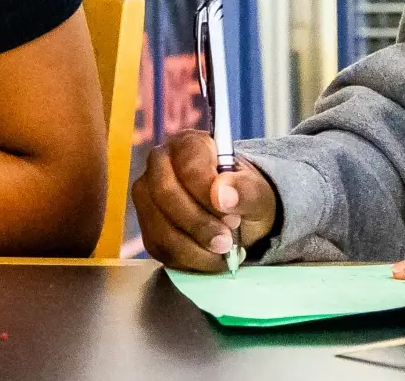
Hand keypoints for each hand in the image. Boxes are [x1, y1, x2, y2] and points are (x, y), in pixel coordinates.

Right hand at [133, 131, 276, 271]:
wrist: (235, 215)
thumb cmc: (243, 194)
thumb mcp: (257, 192)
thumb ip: (245, 189)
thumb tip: (222, 195)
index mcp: (188, 144)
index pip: (189, 166)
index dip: (207, 193)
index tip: (231, 216)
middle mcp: (160, 164)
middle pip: (166, 194)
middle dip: (199, 224)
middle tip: (226, 242)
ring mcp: (148, 196)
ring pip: (160, 226)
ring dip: (195, 248)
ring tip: (223, 253)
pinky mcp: (147, 227)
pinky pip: (160, 248)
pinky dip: (187, 259)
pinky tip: (209, 258)